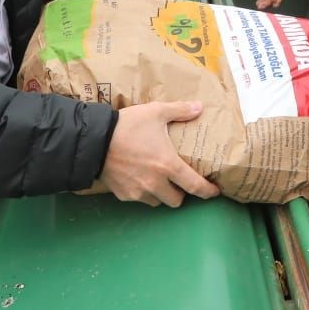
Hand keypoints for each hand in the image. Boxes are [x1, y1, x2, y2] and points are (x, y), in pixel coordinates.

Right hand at [98, 101, 219, 206]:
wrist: (94, 140)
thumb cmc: (128, 126)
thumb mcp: (156, 112)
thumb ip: (179, 111)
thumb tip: (199, 107)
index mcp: (168, 166)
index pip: (195, 186)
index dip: (207, 191)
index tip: (214, 191)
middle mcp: (155, 183)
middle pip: (176, 200)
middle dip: (181, 193)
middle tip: (179, 181)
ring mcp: (138, 191)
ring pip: (157, 201)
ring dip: (161, 194)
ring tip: (158, 180)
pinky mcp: (123, 195)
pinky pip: (139, 198)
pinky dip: (142, 192)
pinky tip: (138, 178)